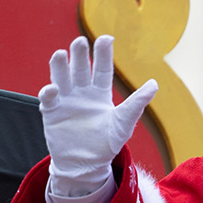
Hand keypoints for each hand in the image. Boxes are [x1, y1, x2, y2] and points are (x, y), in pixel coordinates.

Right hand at [39, 35, 158, 196]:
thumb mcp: (124, 123)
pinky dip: (49, 92)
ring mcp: (66, 101)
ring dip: (60, 66)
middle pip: (81, 69)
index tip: (106, 37)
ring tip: (61, 54)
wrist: (86, 165)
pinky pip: (48, 99)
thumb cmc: (107, 143)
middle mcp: (82, 92)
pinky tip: (53, 89)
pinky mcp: (52, 113)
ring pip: (62, 78)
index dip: (104, 54)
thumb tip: (154, 84)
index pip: (103, 69)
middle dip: (80, 55)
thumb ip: (136, 104)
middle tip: (80, 41)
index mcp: (100, 93)